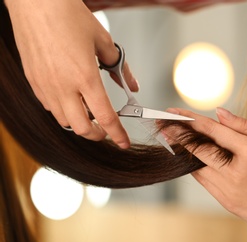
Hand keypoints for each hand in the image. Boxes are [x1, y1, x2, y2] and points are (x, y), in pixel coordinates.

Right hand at [5, 0, 137, 147]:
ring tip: (89, 114)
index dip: (117, 134)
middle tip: (106, 129)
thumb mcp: (104, 41)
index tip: (124, 142)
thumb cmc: (69, 16)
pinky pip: (49, 107)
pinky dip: (63, 111)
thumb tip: (131, 85)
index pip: (105, 117)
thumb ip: (120, 68)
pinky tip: (71, 100)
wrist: (36, 3)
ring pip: (63, 121)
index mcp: (85, 77)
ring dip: (79, 123)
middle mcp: (63, 87)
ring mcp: (45, 86)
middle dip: (98, 134)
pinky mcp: (33, 81)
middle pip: (82, 129)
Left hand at [165, 107, 246, 237]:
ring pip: (197, 168)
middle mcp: (235, 172)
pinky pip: (206, 183)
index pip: (211, 131)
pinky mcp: (228, 204)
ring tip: (176, 140)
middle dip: (177, 135)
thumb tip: (220, 113)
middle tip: (163, 126)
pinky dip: (198, 169)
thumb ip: (245, 126)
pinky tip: (195, 160)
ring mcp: (229, 191)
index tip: (173, 113)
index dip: (188, 120)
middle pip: (197, 150)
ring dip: (186, 153)